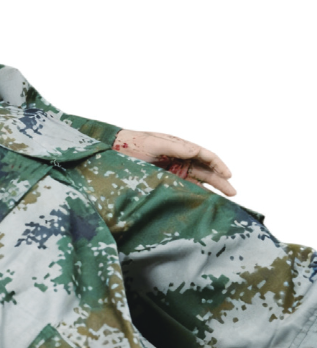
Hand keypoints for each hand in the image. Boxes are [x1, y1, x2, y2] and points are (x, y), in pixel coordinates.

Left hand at [112, 129, 235, 196]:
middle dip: (220, 181)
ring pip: (198, 181)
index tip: (228, 175)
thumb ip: (175, 147)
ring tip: (224, 201)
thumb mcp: (154, 144)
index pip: (206, 156)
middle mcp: (181, 159)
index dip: (218, 165)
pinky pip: (184, 189)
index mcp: (182, 147)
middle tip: (233, 193)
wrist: (115, 152)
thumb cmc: (134, 144)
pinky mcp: (166, 181)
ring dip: (210, 190)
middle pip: (206, 171)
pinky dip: (194, 195)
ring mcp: (175, 171)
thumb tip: (195, 151)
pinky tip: (202, 203)